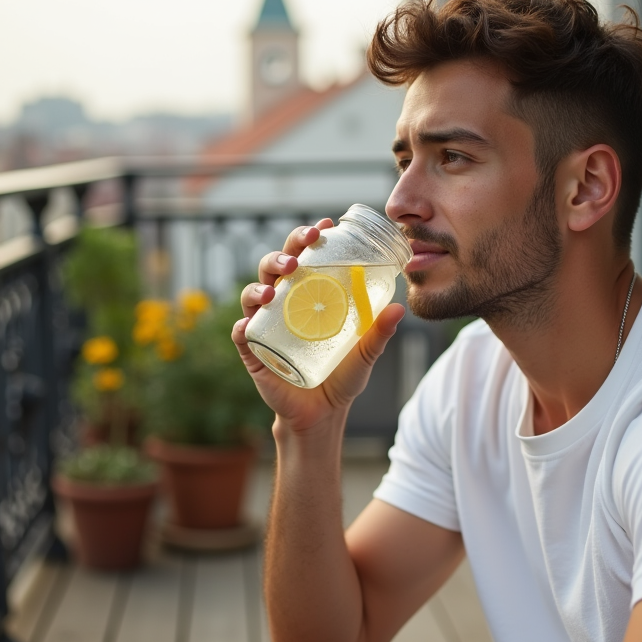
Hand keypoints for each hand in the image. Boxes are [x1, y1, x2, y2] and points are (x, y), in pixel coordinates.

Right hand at [233, 219, 405, 435]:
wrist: (324, 414)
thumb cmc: (343, 376)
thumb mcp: (365, 352)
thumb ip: (379, 332)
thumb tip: (400, 308)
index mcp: (309, 294)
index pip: (305, 257)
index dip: (309, 238)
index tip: (324, 227)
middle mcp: (284, 303)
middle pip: (275, 267)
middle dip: (283, 254)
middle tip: (298, 256)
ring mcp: (266, 325)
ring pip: (253, 294)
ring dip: (259, 286)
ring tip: (274, 291)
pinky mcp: (254, 351)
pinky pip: (241, 334)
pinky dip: (242, 326)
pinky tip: (249, 324)